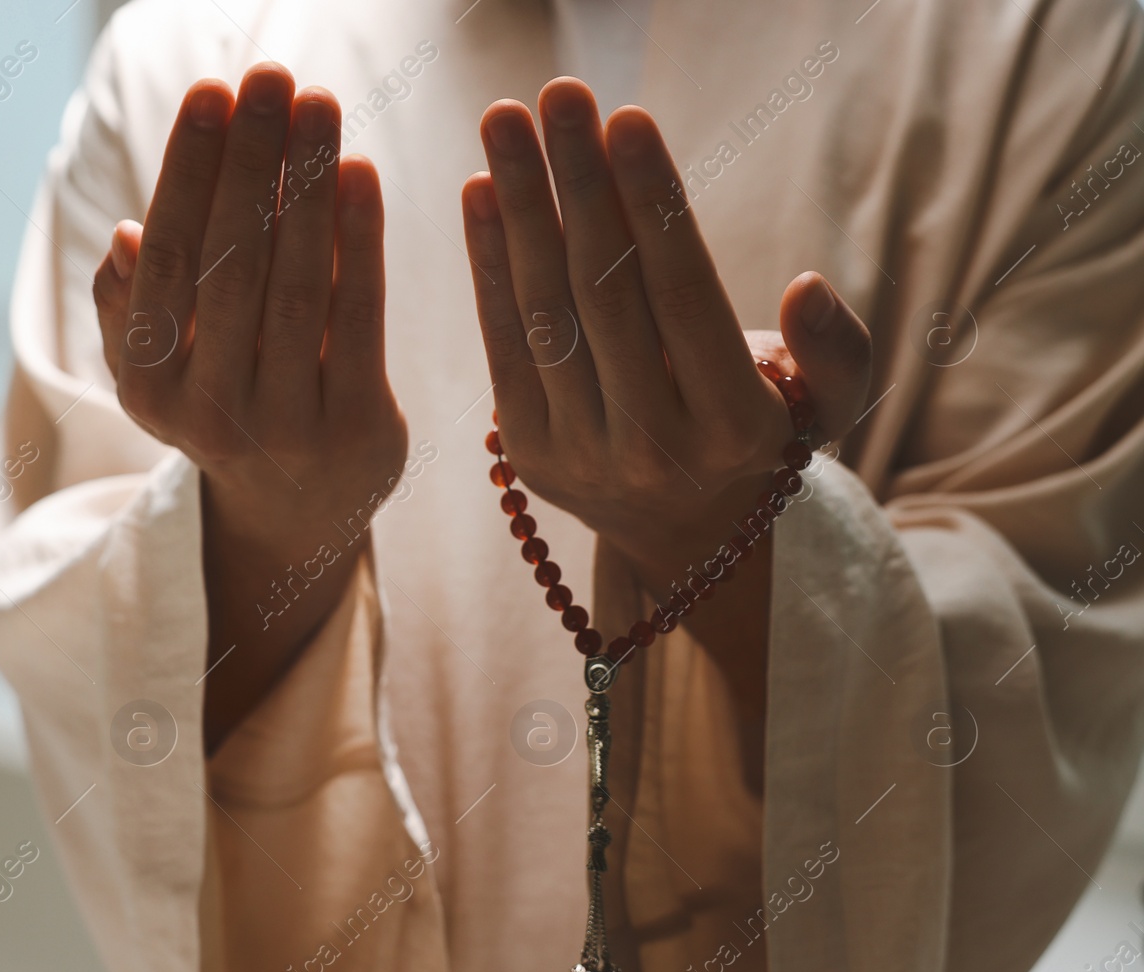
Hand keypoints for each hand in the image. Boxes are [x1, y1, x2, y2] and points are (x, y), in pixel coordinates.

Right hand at [91, 64, 406, 751]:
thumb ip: (130, 306)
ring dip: (308, 188)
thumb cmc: (223, 404)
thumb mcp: (157, 369)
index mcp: (148, 386)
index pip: (168, 261)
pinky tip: (360, 174)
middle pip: (233, 266)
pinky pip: (359, 321)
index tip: (212, 93)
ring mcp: (287, 427)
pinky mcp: (358, 429)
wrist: (295, 512)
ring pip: (295, 289)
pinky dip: (360, 244)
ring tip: (320, 105)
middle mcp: (209, 413)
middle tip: (273, 75)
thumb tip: (125, 236)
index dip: (189, 172)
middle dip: (254, 162)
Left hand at [460, 79, 871, 581]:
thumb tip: (808, 288)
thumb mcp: (826, 405)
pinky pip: (502, 343)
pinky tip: (479, 191)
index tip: (626, 118)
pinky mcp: (526, 451)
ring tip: (505, 120)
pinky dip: (486, 264)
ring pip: (545, 310)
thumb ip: (835, 350)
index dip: (652, 204)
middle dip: (577, 184)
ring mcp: (580, 453)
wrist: (682, 533)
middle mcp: (651, 446)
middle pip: (605, 292)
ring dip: (519, 207)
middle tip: (557, 94)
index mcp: (732, 427)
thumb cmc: (759, 433)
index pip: (684, 294)